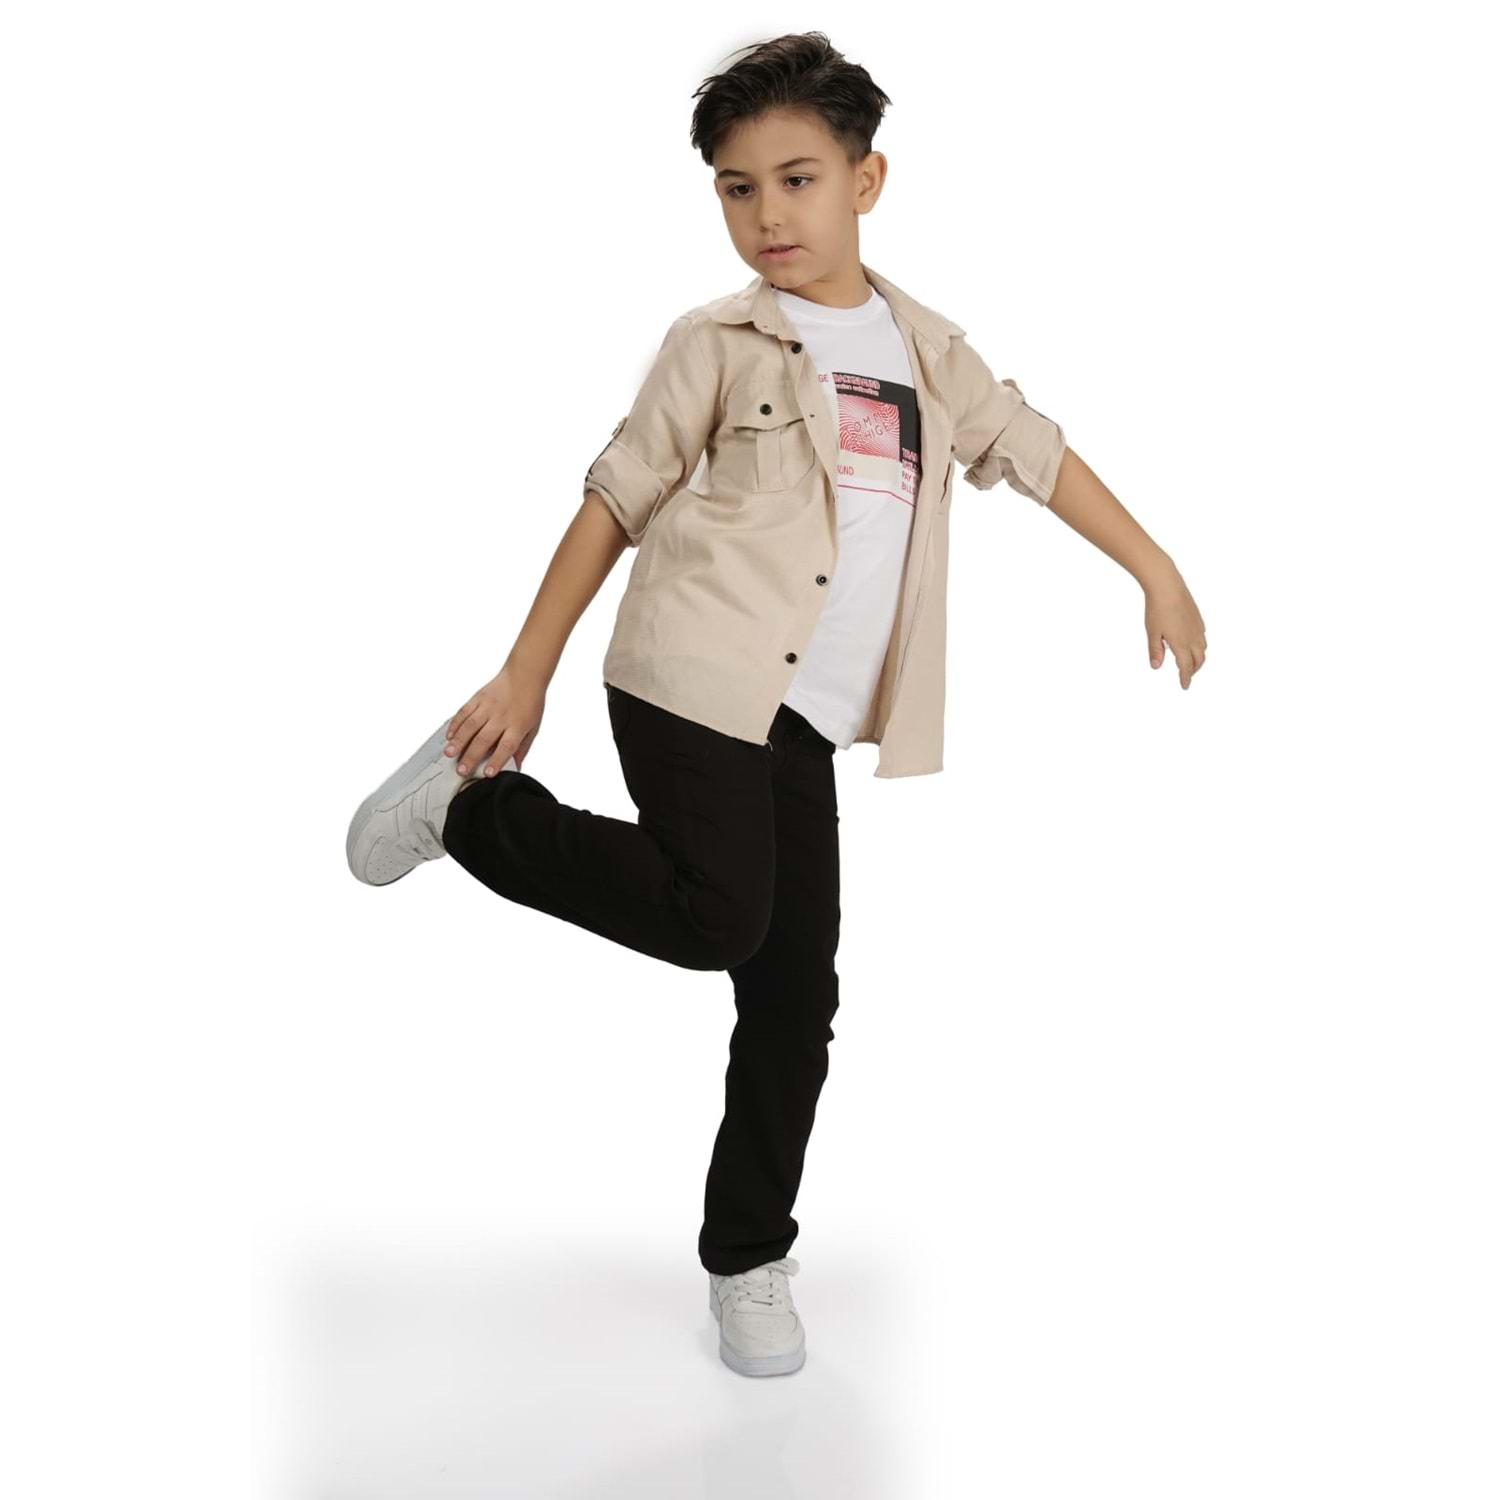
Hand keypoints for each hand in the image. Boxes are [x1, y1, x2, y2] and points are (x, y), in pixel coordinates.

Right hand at [444, 665, 544, 775]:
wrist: (525, 674)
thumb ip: (522, 748)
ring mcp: (488, 706)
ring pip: (470, 725)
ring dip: (458, 741)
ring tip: (449, 754)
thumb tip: (516, 769)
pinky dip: (455, 724)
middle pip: (484, 738)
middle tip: (461, 770)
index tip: (488, 773)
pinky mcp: (478, 697)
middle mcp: (502, 716)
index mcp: (518, 725)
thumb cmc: (530, 703)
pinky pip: (464, 711)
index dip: (497, 760)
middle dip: (471, 756)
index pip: (507, 746)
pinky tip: (449, 736)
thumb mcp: (533, 728)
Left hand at [1143, 566, 1206, 687]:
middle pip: (1199, 660)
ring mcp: (1197, 626)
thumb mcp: (1152, 632)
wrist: (1167, 585)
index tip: (1184, 686)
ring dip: (1198, 659)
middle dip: (1193, 670)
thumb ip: (1155, 650)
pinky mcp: (1198, 618)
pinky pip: (1203, 637)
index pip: (1185, 667)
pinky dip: (1200, 646)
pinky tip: (1192, 644)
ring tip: (1190, 662)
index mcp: (1181, 643)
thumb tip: (1156, 667)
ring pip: (1203, 648)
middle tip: (1186, 676)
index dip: (1185, 678)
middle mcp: (1193, 637)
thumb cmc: (1157, 608)